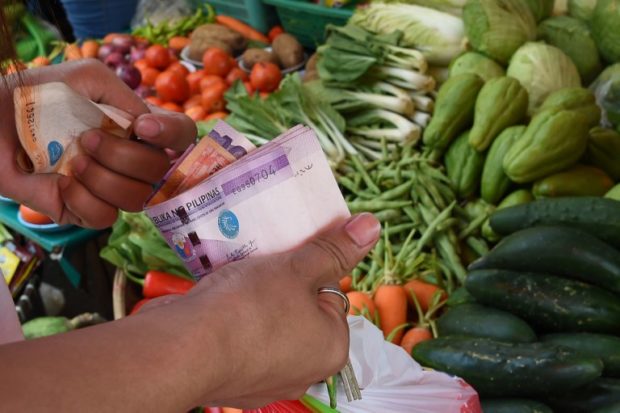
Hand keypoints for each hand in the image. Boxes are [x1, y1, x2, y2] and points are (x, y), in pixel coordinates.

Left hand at [0, 59, 195, 228]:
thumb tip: (148, 129)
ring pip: (136, 198)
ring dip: (103, 178)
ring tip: (73, 161)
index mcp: (138, 129)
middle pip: (160, 172)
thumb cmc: (39, 94)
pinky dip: (82, 199)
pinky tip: (62, 182)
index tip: (142, 129)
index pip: (182, 136)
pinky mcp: (85, 211)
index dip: (174, 136)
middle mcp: (131, 161)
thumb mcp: (87, 78)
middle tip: (87, 139)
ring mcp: (110, 188)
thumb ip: (126, 97)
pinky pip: (105, 218)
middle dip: (123, 156)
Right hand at [188, 213, 379, 408]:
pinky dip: (232, 322)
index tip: (288, 254)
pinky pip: (240, 340)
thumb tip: (372, 226)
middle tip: (263, 263)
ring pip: (267, 325)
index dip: (310, 268)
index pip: (331, 295)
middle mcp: (304, 371)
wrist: (182, 351)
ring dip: (255, 301)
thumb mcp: (298, 267)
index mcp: (331, 348)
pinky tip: (217, 304)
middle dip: (281, 284)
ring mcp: (265, 380)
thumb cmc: (250, 307)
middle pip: (298, 311)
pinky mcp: (231, 380)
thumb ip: (335, 249)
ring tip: (238, 278)